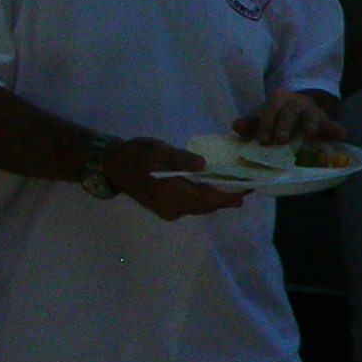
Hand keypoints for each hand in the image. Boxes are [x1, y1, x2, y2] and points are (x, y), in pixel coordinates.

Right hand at [105, 136, 246, 220]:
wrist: (112, 165)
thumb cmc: (136, 154)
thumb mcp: (158, 150)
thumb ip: (181, 158)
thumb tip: (203, 164)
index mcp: (172, 194)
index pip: (209, 200)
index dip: (230, 196)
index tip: (248, 189)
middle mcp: (173, 208)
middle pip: (207, 206)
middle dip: (227, 198)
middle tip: (246, 185)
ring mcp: (169, 212)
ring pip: (200, 207)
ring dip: (216, 198)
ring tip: (234, 186)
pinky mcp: (166, 209)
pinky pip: (191, 206)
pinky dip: (204, 198)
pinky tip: (212, 186)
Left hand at [236, 89, 339, 147]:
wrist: (300, 110)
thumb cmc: (278, 117)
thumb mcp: (263, 118)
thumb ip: (251, 124)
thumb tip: (236, 126)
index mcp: (278, 100)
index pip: (270, 110)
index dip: (266, 125)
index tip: (263, 140)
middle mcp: (296, 102)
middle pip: (291, 111)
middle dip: (286, 125)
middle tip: (281, 140)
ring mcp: (313, 111)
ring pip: (312, 115)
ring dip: (310, 124)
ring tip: (309, 134)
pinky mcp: (326, 121)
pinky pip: (332, 124)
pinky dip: (336, 129)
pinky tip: (340, 134)